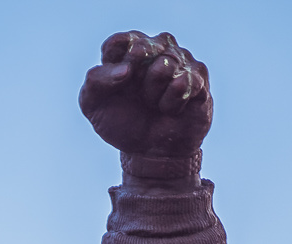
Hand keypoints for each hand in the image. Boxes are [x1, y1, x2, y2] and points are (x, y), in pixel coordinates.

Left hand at [79, 31, 212, 165]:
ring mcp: (179, 59)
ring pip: (165, 64)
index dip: (115, 65)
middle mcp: (154, 48)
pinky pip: (183, 82)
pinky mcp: (198, 74)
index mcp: (125, 51)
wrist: (152, 152)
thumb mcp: (93, 106)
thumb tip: (126, 69)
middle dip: (135, 80)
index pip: (117, 42)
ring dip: (154, 94)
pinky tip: (171, 109)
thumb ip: (95, 81)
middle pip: (141, 48)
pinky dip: (171, 103)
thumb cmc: (123, 124)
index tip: (119, 84)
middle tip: (138, 96)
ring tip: (155, 104)